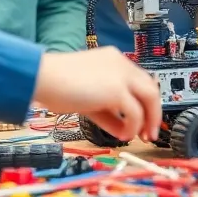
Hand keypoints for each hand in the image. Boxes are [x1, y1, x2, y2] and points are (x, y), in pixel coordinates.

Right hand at [33, 47, 160, 142]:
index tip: (143, 121)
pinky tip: (124, 135)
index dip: (144, 102)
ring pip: (149, 97)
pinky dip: (133, 126)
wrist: (43, 77)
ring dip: (148, 120)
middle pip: (150, 87)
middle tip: (149, 133)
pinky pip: (135, 112)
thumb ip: (108, 110)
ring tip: (140, 136)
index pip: (139, 80)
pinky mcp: (116, 90)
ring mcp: (120, 75)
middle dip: (153, 113)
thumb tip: (123, 129)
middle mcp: (121, 64)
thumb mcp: (89, 98)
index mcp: (113, 60)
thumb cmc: (57, 85)